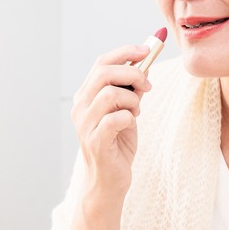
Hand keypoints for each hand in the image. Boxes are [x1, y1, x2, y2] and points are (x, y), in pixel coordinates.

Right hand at [69, 44, 151, 229]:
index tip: (147, 49)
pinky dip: (130, 117)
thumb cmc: (117, 143)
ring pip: (111, 93)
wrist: (109, 180)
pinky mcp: (96, 140)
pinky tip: (130, 125)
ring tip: (136, 111)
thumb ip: (131, 88)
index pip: (101, 63)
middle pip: (104, 73)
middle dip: (132, 73)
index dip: (125, 52)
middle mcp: (81, 106)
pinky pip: (117, 117)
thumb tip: (145, 62)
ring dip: (132, 99)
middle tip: (147, 85)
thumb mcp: (126, 110)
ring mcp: (85, 123)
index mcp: (86, 95)